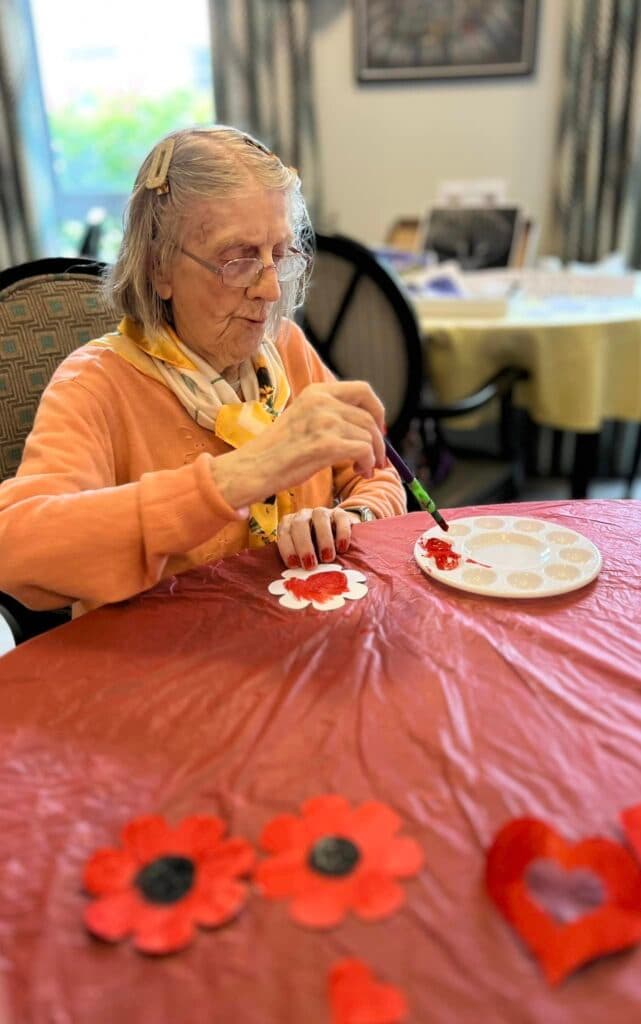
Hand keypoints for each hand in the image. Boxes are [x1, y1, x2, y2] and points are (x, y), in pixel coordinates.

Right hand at [211, 381, 385, 509]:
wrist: (253, 468)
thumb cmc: (277, 451)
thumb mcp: (303, 419)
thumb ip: (331, 416)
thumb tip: (368, 428)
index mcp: (316, 392)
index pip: (363, 390)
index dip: (377, 410)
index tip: (378, 429)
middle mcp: (322, 401)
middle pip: (370, 416)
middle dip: (379, 441)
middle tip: (378, 459)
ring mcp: (324, 422)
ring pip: (369, 436)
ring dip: (373, 456)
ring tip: (362, 469)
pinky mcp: (326, 445)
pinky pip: (364, 451)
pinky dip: (368, 463)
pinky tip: (359, 471)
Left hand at [277, 506, 360, 568]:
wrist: (336, 537)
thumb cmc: (314, 553)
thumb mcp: (303, 558)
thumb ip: (298, 564)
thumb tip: (293, 583)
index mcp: (288, 525)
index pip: (284, 533)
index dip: (287, 548)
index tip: (294, 565)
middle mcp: (303, 516)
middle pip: (300, 524)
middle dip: (304, 545)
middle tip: (311, 565)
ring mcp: (322, 512)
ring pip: (320, 517)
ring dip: (323, 538)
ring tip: (328, 558)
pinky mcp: (340, 514)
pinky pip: (340, 518)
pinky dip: (342, 533)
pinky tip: (342, 548)